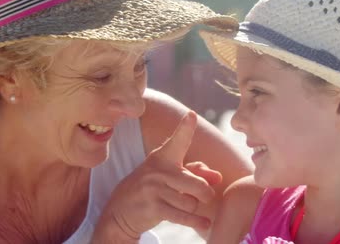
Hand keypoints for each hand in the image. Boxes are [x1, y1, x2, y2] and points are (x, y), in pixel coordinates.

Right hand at [92, 111, 221, 241]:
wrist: (121, 209)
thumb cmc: (152, 188)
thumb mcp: (169, 175)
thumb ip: (195, 172)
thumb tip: (218, 178)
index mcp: (163, 157)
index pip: (177, 141)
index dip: (185, 128)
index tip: (192, 115)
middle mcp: (159, 170)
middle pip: (197, 183)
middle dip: (206, 193)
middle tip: (206, 196)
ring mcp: (154, 189)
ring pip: (191, 202)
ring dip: (194, 208)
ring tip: (187, 207)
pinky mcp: (153, 208)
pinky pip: (183, 216)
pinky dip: (196, 221)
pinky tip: (205, 224)